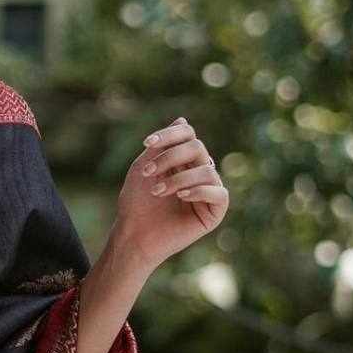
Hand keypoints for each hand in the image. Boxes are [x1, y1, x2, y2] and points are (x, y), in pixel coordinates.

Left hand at [113, 116, 228, 272]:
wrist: (133, 234)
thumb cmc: (136, 202)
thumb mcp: (144, 166)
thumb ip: (161, 145)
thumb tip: (182, 118)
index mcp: (183, 160)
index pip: (188, 134)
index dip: (170, 134)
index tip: (147, 143)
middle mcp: (198, 172)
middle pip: (198, 147)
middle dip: (171, 156)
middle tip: (148, 172)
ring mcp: (208, 191)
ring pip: (207, 170)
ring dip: (178, 179)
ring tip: (157, 192)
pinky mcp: (214, 212)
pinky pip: (219, 193)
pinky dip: (199, 191)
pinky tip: (181, 197)